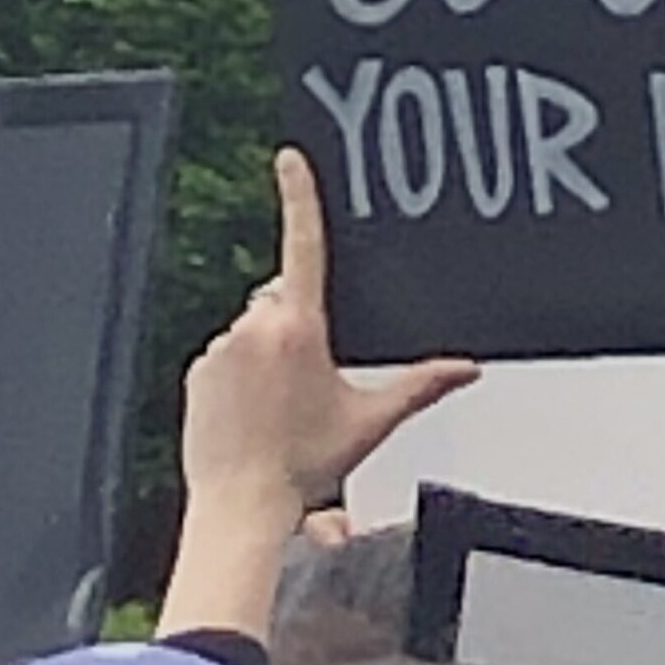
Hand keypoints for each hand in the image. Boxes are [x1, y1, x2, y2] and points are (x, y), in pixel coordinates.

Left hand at [180, 149, 479, 529]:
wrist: (241, 505)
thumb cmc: (304, 467)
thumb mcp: (371, 421)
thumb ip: (422, 386)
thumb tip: (466, 370)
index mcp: (300, 327)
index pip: (303, 244)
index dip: (299, 195)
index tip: (291, 159)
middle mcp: (255, 327)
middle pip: (282, 297)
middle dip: (296, 322)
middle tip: (308, 379)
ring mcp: (221, 348)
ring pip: (252, 328)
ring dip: (267, 351)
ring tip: (279, 406)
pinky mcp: (197, 370)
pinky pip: (225, 355)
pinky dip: (239, 373)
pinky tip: (253, 412)